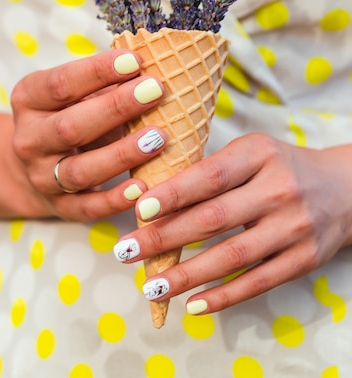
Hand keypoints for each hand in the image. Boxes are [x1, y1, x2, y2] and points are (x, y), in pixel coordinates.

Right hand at [11, 50, 165, 220]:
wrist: (35, 164)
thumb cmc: (69, 113)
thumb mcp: (74, 92)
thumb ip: (105, 81)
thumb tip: (156, 62)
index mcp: (29, 99)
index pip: (60, 84)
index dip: (98, 72)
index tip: (136, 60)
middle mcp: (29, 140)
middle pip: (70, 127)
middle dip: (116, 108)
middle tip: (155, 90)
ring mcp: (42, 177)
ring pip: (79, 171)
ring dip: (121, 154)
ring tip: (158, 137)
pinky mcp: (60, 208)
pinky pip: (87, 208)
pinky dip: (115, 200)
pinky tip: (143, 187)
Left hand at [113, 133, 351, 312]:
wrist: (342, 189)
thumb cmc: (279, 167)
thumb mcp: (250, 152)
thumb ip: (208, 170)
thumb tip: (149, 196)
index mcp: (260, 154)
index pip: (211, 176)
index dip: (173, 194)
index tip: (139, 209)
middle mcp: (279, 189)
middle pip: (214, 219)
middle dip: (165, 238)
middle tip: (126, 251)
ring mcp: (294, 227)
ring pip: (232, 256)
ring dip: (187, 275)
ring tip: (151, 286)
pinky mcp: (304, 259)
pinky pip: (257, 282)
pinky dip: (223, 296)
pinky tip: (192, 304)